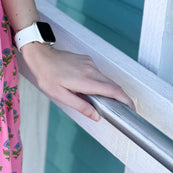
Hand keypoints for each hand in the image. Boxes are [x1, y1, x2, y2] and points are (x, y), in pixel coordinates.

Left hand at [20, 42, 134, 120]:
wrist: (40, 56)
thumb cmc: (47, 75)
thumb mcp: (60, 96)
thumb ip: (81, 106)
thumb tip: (96, 116)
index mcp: (86, 81)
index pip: (114, 91)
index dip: (126, 101)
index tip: (131, 109)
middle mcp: (91, 70)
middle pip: (114, 85)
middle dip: (121, 98)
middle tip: (122, 110)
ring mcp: (90, 64)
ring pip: (107, 79)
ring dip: (109, 90)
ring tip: (104, 101)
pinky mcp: (87, 60)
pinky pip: (99, 73)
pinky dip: (101, 82)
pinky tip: (92, 88)